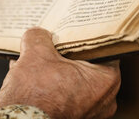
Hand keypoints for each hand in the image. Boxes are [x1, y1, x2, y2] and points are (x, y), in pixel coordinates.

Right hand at [0, 27, 120, 118]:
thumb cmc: (35, 97)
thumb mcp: (36, 54)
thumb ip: (40, 37)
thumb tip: (38, 35)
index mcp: (107, 79)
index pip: (101, 48)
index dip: (84, 35)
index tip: (72, 28)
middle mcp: (105, 100)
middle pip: (86, 65)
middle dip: (66, 53)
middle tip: (51, 41)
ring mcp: (90, 114)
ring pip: (73, 82)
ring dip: (55, 70)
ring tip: (36, 59)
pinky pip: (64, 97)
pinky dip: (50, 86)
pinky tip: (31, 77)